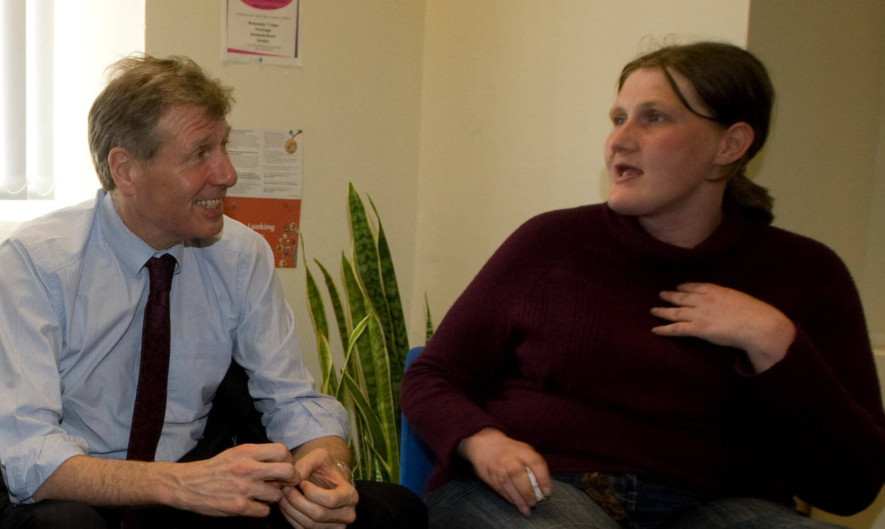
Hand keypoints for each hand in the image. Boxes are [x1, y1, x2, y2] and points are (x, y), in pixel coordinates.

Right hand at [170, 443, 296, 516]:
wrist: (189, 484)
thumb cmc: (216, 468)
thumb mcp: (236, 453)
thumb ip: (258, 455)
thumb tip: (282, 462)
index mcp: (248, 452)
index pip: (282, 452)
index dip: (288, 460)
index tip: (285, 466)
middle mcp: (248, 468)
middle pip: (287, 471)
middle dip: (291, 479)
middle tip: (286, 483)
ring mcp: (244, 488)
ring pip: (277, 494)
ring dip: (274, 496)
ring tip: (264, 494)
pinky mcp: (239, 506)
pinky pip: (265, 510)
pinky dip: (262, 509)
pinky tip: (254, 504)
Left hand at [279, 448, 357, 528]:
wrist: (328, 481)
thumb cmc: (325, 468)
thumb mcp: (319, 457)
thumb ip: (306, 464)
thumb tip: (294, 479)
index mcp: (351, 495)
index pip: (330, 500)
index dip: (311, 492)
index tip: (301, 482)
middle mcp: (347, 514)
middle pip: (318, 514)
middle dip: (297, 501)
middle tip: (285, 488)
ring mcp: (335, 526)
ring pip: (309, 524)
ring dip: (291, 510)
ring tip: (284, 495)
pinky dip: (291, 517)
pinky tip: (286, 504)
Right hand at [458, 428, 551, 515]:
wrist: (485, 443)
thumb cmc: (511, 451)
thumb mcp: (524, 450)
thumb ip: (534, 466)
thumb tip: (545, 487)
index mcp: (522, 450)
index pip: (535, 462)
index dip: (543, 477)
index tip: (547, 492)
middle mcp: (509, 457)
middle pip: (518, 474)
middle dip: (527, 491)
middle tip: (535, 503)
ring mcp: (497, 466)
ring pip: (507, 483)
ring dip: (517, 498)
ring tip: (526, 510)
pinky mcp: (489, 475)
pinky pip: (499, 487)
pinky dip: (508, 497)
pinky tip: (515, 504)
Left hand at [650, 282, 795, 371]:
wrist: (757, 324)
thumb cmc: (755, 313)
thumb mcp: (740, 298)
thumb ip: (728, 298)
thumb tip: (728, 303)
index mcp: (715, 290)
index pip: (694, 286)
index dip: (684, 287)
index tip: (678, 286)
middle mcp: (703, 300)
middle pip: (681, 297)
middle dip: (670, 296)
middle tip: (661, 294)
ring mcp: (699, 314)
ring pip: (675, 312)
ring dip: (662, 311)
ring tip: (653, 310)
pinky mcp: (698, 329)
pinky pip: (676, 329)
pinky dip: (664, 329)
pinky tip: (655, 330)